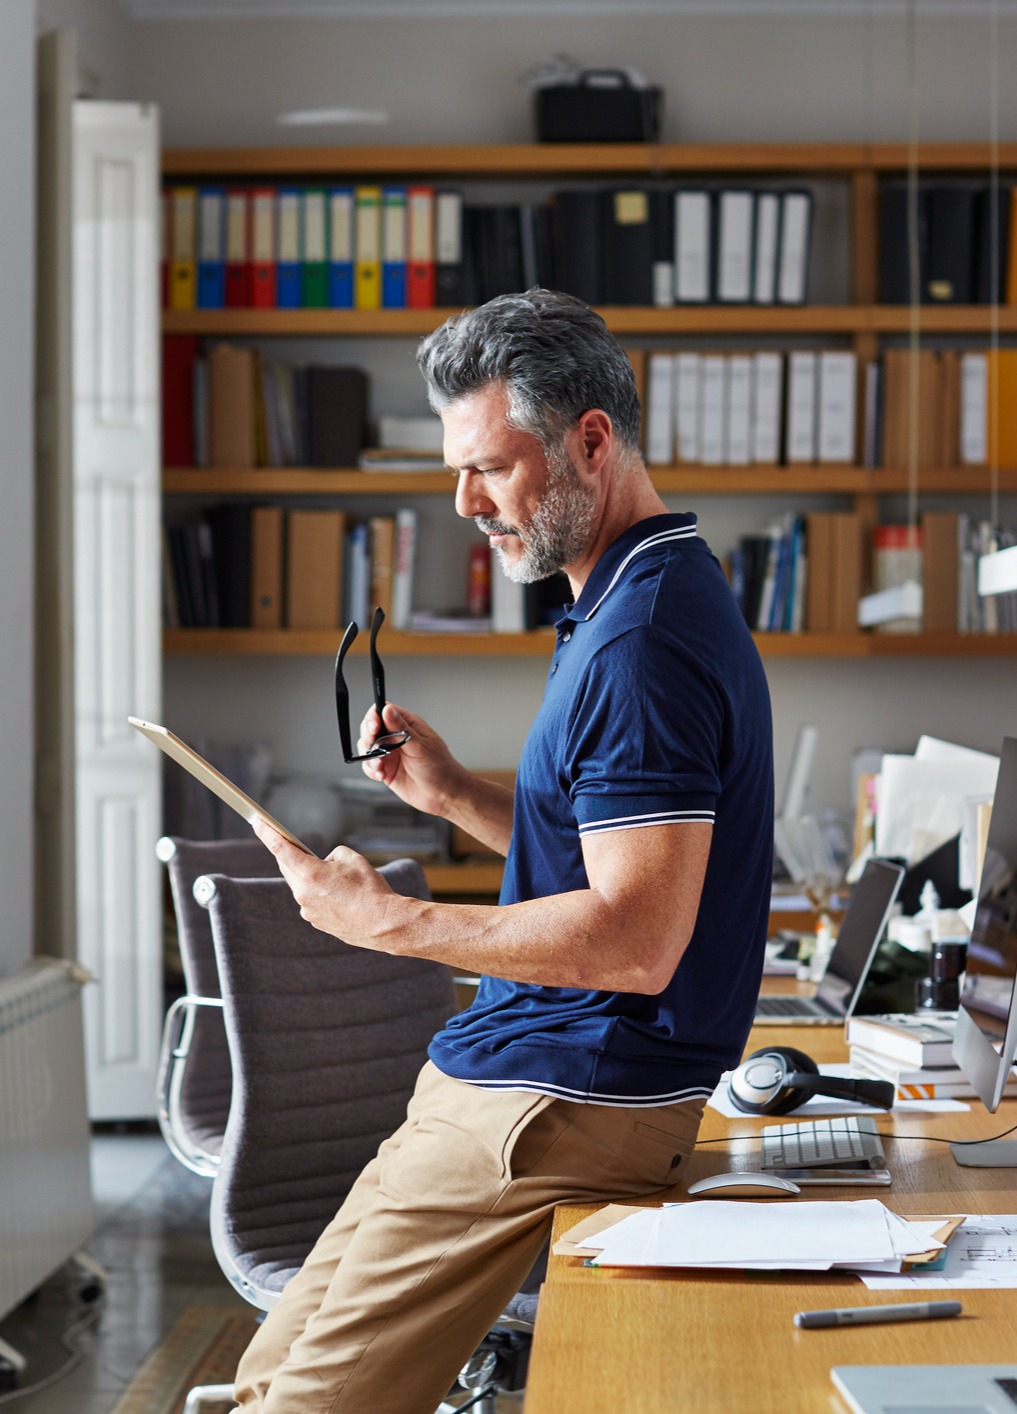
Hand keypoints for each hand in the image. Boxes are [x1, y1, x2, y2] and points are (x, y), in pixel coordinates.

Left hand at [251, 817, 404, 950]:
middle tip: (298, 846)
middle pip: (288, 867)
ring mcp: (308, 910)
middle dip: (292, 855)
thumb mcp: (353, 858)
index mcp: (310, 874)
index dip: (266, 833)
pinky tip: (339, 894)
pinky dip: (320, 893)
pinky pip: (311, 900)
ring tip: (335, 876)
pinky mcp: (316, 921)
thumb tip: (325, 864)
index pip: (280, 848)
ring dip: (310, 876)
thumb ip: (332, 855)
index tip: (256, 822)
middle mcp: (303, 894)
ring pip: (301, 885)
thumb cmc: (370, 890)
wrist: (383, 924)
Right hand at [356, 700, 467, 817]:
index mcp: (408, 725)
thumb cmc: (440, 768)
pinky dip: (371, 770)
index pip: (383, 711)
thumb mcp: (420, 746)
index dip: (374, 717)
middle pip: (370, 728)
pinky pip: (370, 765)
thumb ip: (401, 729)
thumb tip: (387, 709)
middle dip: (368, 737)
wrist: (443, 795)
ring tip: (380, 766)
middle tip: (373, 747)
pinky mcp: (386, 769)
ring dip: (369, 756)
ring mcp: (390, 753)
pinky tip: (381, 775)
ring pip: (367, 747)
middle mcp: (397, 737)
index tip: (373, 727)